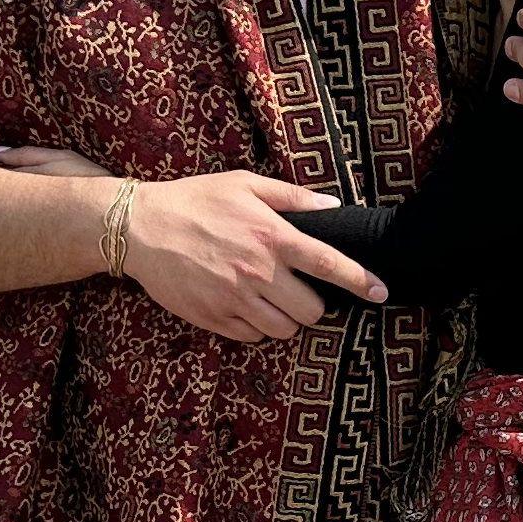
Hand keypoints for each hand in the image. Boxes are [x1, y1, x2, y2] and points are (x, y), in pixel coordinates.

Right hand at [22, 162, 380, 339]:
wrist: (140, 228)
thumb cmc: (196, 200)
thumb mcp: (244, 184)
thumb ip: (292, 197)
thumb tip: (333, 206)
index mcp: (272, 237)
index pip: (329, 264)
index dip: (360, 281)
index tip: (381, 292)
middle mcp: (258, 271)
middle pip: (312, 310)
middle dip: (313, 305)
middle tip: (299, 291)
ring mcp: (236, 298)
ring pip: (285, 329)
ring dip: (287, 319)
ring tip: (271, 299)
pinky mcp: (214, 318)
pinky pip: (253, 337)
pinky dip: (257, 327)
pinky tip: (244, 305)